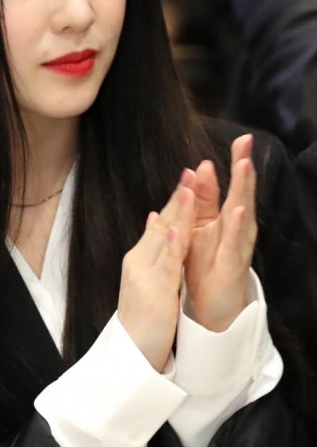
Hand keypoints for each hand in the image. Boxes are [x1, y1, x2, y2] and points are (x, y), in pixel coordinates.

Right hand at [118, 181, 193, 371]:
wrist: (130, 352)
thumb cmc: (142, 318)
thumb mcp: (146, 276)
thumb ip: (153, 247)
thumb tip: (156, 217)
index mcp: (139, 257)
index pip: (161, 222)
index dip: (175, 199)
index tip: (188, 176)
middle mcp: (139, 261)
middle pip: (162, 224)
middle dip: (178, 197)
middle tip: (190, 170)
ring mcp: (144, 275)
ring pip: (164, 240)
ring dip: (176, 213)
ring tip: (187, 189)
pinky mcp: (153, 292)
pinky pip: (164, 266)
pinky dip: (169, 245)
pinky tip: (175, 228)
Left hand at [182, 134, 257, 331]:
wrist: (211, 308)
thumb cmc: (207, 265)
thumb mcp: (200, 227)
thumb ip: (202, 200)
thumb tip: (199, 166)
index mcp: (226, 219)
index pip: (233, 185)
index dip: (237, 162)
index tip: (242, 137)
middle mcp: (238, 230)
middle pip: (242, 194)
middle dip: (244, 169)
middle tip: (246, 143)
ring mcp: (238, 248)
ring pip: (242, 216)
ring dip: (243, 191)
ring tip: (243, 167)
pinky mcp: (233, 267)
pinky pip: (235, 246)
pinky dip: (235, 228)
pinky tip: (237, 210)